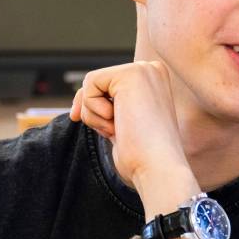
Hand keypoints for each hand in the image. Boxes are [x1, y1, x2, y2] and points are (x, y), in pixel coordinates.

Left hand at [70, 61, 197, 204]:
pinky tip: (117, 123)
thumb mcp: (123, 125)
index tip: (94, 125)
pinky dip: (93, 110)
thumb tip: (80, 100)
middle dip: (91, 111)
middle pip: (96, 82)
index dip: (92, 106)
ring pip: (91, 84)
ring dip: (95, 115)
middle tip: (114, 131)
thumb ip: (110, 107)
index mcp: (154, 82)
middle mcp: (151, 71)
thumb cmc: (142, 158)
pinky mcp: (131, 74)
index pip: (107, 85)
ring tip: (121, 129)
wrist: (158, 168)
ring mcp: (143, 70)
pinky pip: (90, 84)